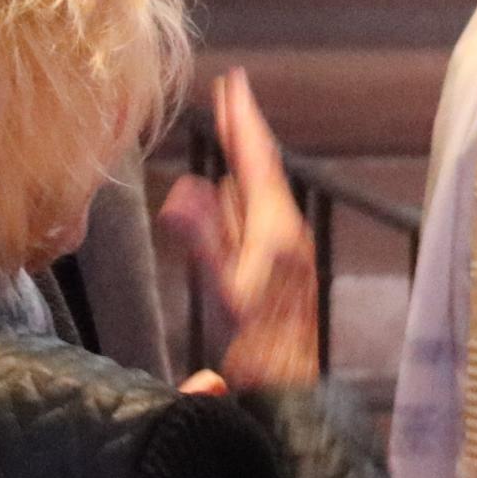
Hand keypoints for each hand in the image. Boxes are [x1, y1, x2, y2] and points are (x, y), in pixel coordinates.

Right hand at [159, 69, 319, 388]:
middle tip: (230, 92)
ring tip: (226, 128)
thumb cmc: (261, 350)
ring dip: (240, 161)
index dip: (242, 122)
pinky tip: (223, 192)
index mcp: (277, 230)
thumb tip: (184, 187)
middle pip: (259, 171)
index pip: (257, 162)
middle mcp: (285, 234)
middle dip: (242, 132)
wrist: (291, 392)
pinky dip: (236, 197)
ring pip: (255, 195)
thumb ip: (205, 240)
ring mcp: (282, 253)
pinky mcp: (274, 271)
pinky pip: (251, 221)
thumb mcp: (228, 291)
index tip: (233, 85)